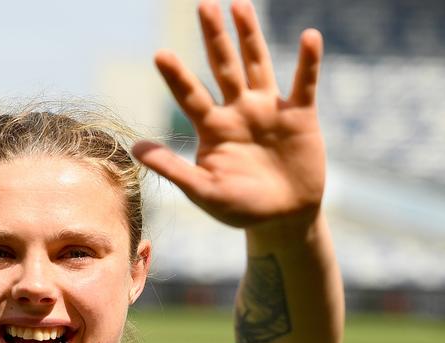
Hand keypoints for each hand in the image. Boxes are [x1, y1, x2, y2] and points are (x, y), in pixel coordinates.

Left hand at [133, 0, 324, 230]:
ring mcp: (268, 109)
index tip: (160, 54)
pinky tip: (310, 37)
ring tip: (239, 6)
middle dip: (214, 38)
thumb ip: (173, 169)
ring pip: (257, 64)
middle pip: (223, 67)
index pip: (190, 96)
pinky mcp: (300, 115)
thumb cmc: (239, 208)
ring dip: (249, 36)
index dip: (177, 77)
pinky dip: (308, 62)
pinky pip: (304, 83)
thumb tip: (134, 148)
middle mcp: (237, 110)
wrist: (283, 219)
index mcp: (212, 128)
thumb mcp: (203, 191)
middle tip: (203, 6)